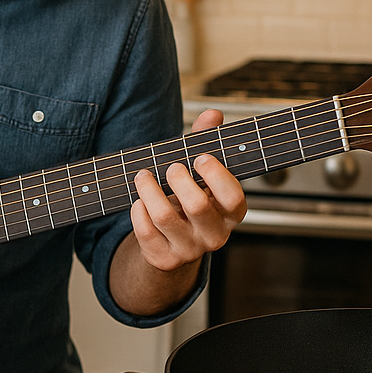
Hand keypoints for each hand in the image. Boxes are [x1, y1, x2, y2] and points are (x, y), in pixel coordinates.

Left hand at [129, 108, 247, 273]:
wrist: (173, 241)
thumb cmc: (191, 199)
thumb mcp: (201, 174)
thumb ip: (207, 142)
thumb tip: (212, 114)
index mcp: (231, 213)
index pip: (233, 197)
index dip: (216, 176)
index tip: (199, 158)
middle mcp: (215, 234)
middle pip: (197, 205)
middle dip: (179, 180)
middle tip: (171, 168)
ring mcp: (189, 248)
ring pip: (165, 216)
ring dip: (149, 189)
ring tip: (143, 176)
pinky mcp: (164, 258)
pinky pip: (145, 232)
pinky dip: (138, 211)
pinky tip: (139, 201)